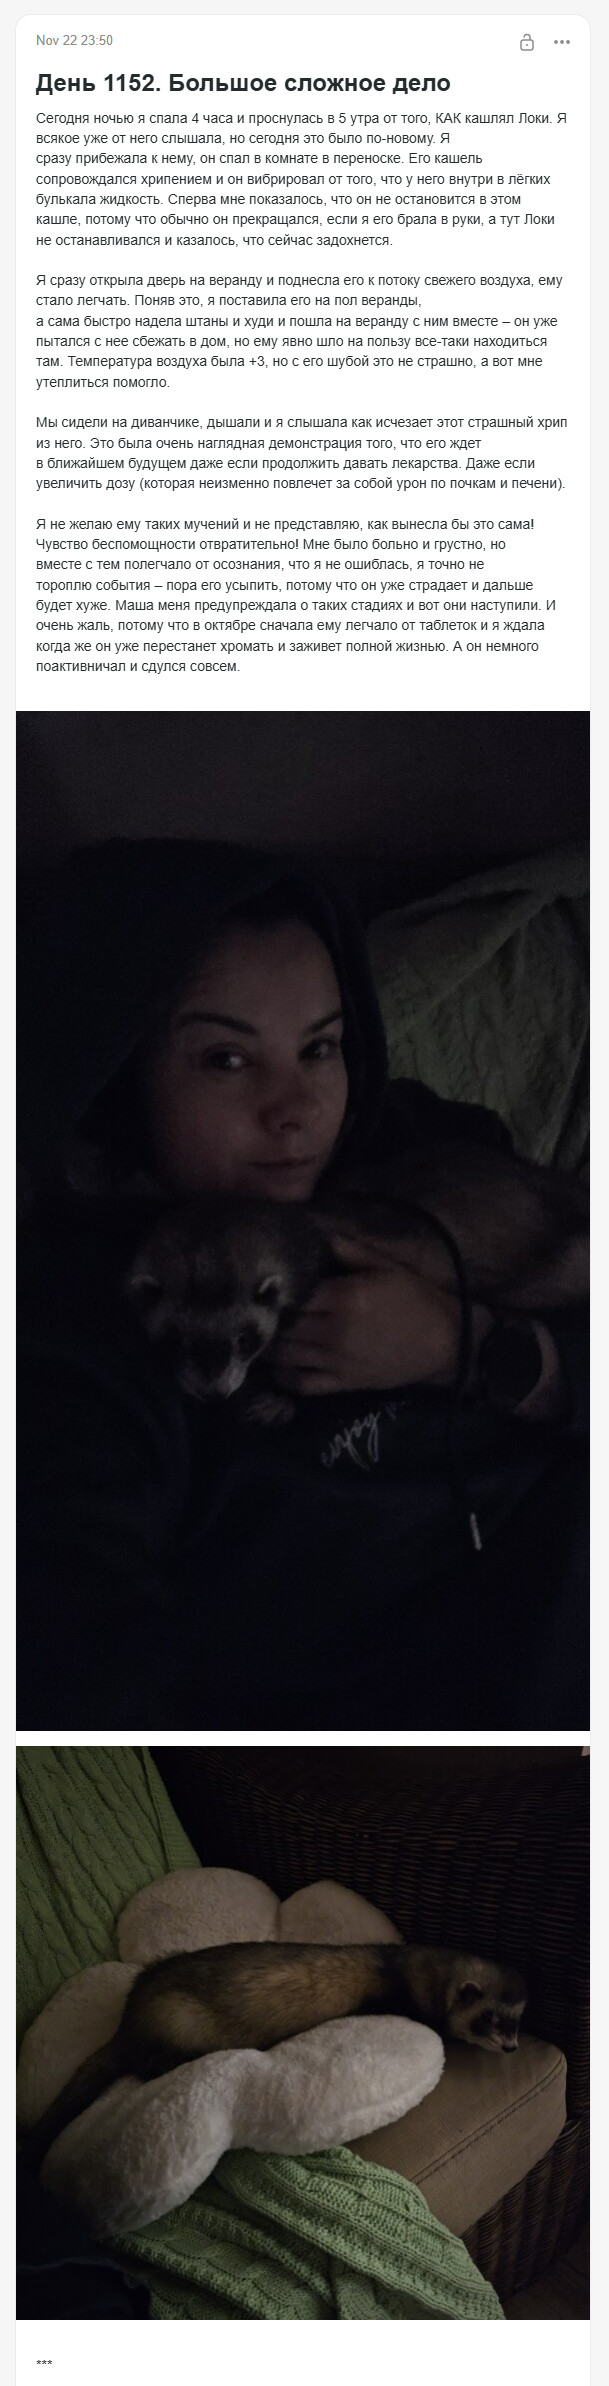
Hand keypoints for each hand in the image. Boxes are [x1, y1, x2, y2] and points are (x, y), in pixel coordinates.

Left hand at [271, 1229, 462, 1397]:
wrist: (445, 1341)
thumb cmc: (417, 1299)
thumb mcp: (388, 1267)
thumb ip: (353, 1252)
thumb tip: (322, 1237)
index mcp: (343, 1298)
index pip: (294, 1294)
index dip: (278, 1290)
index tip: (268, 1284)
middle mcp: (333, 1331)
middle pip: (284, 1325)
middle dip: (270, 1317)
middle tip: (261, 1310)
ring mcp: (336, 1360)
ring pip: (285, 1354)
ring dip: (270, 1345)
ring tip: (262, 1334)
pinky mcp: (342, 1383)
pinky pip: (302, 1383)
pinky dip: (283, 1376)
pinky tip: (278, 1365)